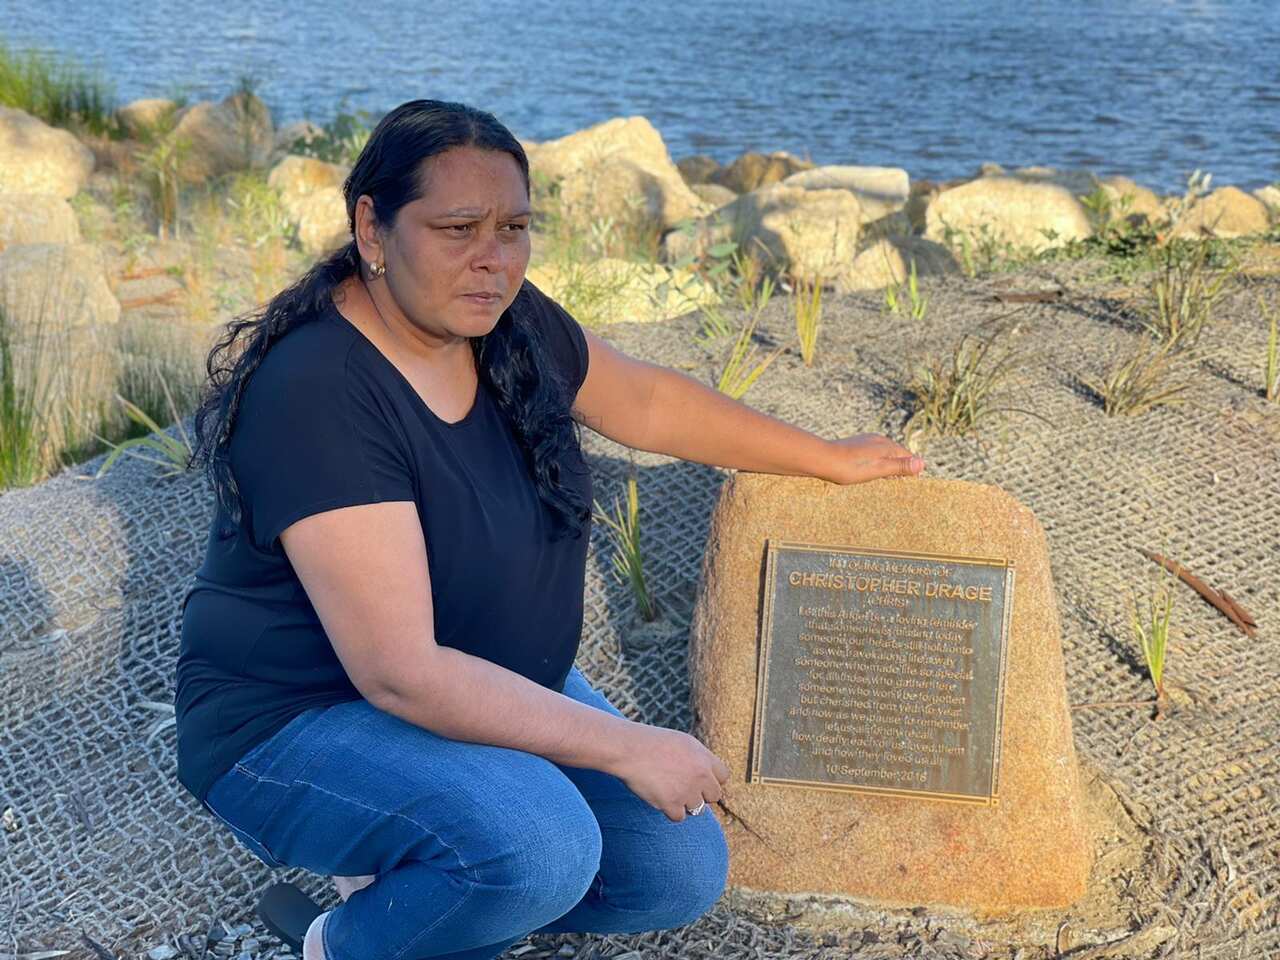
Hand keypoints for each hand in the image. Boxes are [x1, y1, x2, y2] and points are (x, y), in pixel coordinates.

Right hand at [611, 723, 731, 821]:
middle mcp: (701, 773)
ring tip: (666, 788)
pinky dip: (669, 810)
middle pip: (714, 796)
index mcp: (703, 756)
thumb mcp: (681, 742)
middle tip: (683, 789)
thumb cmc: (650, 743)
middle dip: (701, 795)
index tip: (699, 781)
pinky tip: (658, 796)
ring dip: (684, 802)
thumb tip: (706, 776)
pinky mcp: (672, 803)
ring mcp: (688, 790)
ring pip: (697, 808)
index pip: (723, 776)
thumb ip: (697, 759)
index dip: (711, 780)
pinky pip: (679, 817)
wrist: (629, 749)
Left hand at [819, 433, 924, 484]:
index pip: (906, 455)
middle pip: (894, 453)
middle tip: (904, 481)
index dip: (911, 468)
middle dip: (899, 465)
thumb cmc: (850, 467)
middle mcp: (876, 440)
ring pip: (881, 453)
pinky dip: (874, 463)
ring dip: (886, 464)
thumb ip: (900, 466)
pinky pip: (869, 455)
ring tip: (888, 478)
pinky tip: (868, 471)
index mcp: (885, 445)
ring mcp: (863, 442)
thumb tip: (923, 463)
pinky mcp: (852, 446)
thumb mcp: (879, 469)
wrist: (821, 459)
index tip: (914, 481)